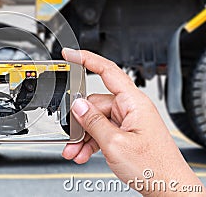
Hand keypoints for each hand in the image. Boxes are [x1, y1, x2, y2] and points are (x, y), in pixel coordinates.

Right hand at [62, 48, 204, 194]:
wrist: (168, 189)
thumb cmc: (154, 167)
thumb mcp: (114, 143)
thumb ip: (92, 122)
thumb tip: (77, 105)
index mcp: (133, 102)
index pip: (108, 71)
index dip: (87, 59)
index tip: (70, 55)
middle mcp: (131, 108)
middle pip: (95, 104)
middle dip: (80, 122)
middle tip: (70, 137)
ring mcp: (128, 121)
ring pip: (96, 121)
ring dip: (84, 136)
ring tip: (75, 151)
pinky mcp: (126, 133)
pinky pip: (102, 131)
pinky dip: (91, 142)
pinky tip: (83, 153)